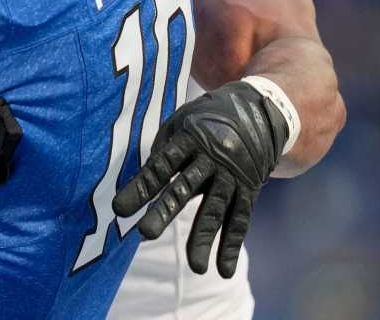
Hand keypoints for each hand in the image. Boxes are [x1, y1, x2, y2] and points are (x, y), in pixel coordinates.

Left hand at [112, 81, 287, 277]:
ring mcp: (233, 176)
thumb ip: (164, 149)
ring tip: (195, 268)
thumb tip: (143, 181)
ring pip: (216, 210)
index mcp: (190, 138)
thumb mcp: (182, 120)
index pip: (161, 166)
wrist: (260, 110)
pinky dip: (231, 246)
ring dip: (204, 239)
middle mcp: (212, 159)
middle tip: (145, 233)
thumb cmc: (207, 118)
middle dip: (165, 211)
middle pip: (185, 188)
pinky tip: (222, 270)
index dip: (140, 186)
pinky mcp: (249, 190)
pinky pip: (239, 220)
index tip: (119, 209)